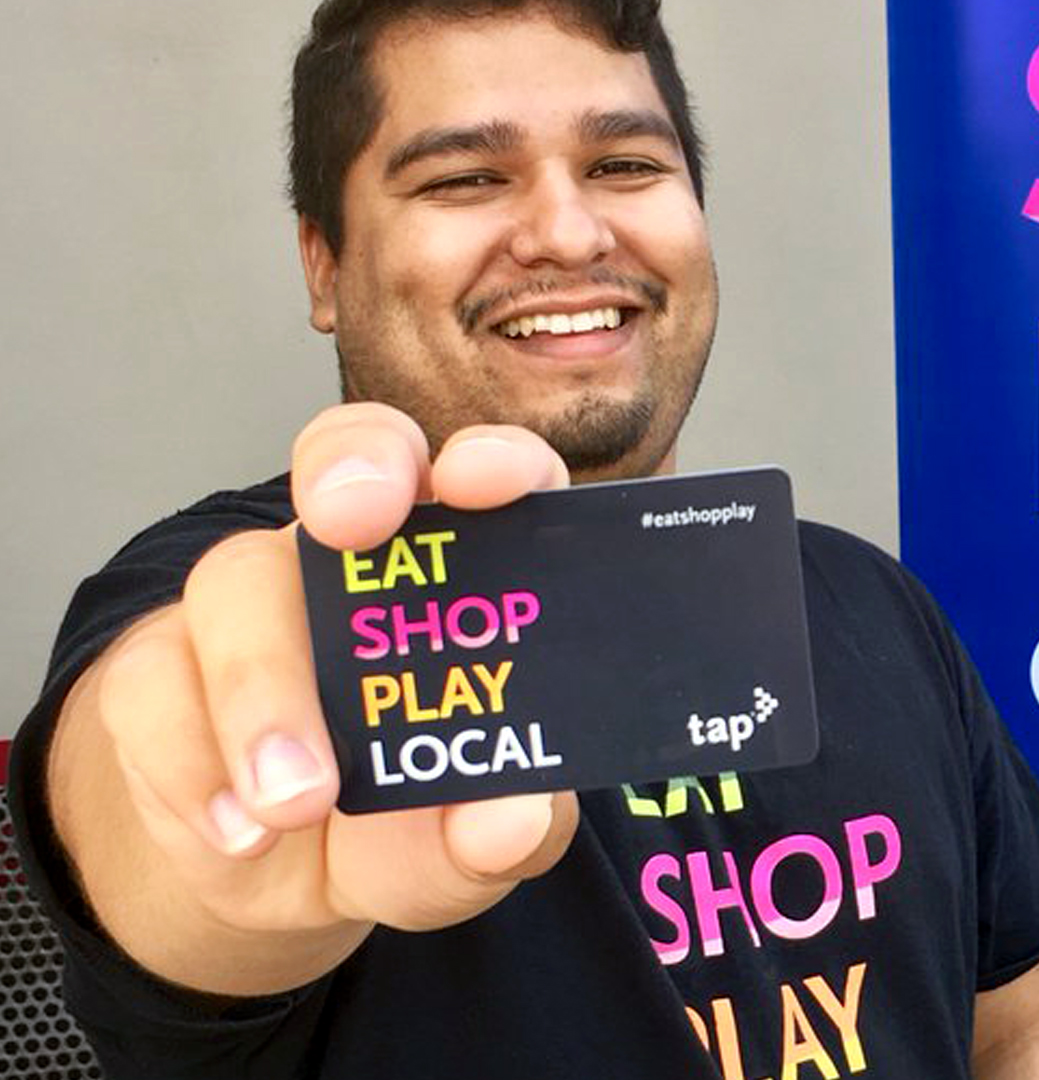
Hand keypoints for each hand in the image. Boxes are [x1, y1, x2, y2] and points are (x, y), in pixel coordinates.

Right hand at [52, 403, 579, 995]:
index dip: (493, 460)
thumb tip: (508, 822)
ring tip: (297, 802)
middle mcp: (361, 564)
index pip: (489, 479)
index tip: (482, 482)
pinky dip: (192, 763)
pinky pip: (152, 681)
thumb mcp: (471, 843)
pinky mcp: (159, 665)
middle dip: (349, 473)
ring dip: (264, 687)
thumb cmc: (411, 828)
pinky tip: (238, 831)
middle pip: (349, 465)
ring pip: (239, 577)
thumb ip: (507, 829)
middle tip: (352, 525)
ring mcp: (254, 603)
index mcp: (468, 576)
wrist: (285, 885)